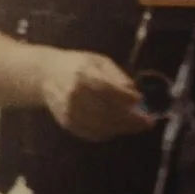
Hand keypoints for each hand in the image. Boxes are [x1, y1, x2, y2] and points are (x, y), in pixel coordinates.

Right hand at [40, 51, 158, 140]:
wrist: (46, 76)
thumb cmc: (77, 65)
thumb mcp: (98, 61)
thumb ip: (116, 76)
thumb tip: (134, 93)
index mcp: (82, 75)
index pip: (107, 90)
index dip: (125, 97)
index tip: (140, 100)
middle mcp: (74, 95)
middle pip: (106, 112)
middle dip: (130, 119)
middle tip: (148, 122)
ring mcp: (70, 112)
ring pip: (101, 126)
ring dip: (122, 128)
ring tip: (138, 126)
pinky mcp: (68, 123)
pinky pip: (92, 133)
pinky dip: (109, 132)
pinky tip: (119, 128)